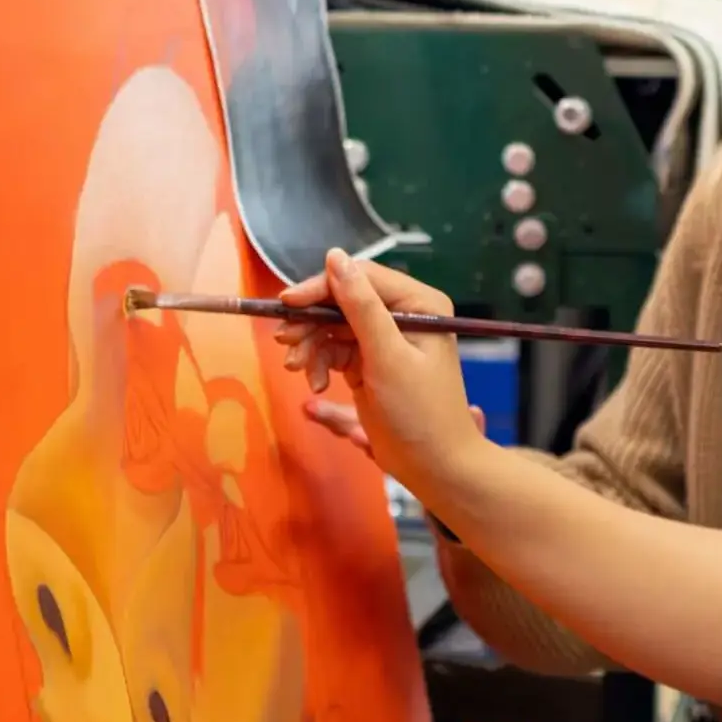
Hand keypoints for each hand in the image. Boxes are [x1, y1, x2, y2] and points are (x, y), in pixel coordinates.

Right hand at [275, 249, 492, 495]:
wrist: (435, 465)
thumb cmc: (420, 411)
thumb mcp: (388, 356)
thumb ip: (361, 306)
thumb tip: (334, 256)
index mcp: (418, 303)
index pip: (361, 278)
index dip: (321, 287)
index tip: (287, 303)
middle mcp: (402, 314)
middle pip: (342, 301)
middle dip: (311, 322)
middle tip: (285, 343)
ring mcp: (384, 340)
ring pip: (333, 327)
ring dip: (311, 346)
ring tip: (296, 369)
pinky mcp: (369, 364)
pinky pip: (334, 351)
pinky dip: (320, 364)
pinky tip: (317, 386)